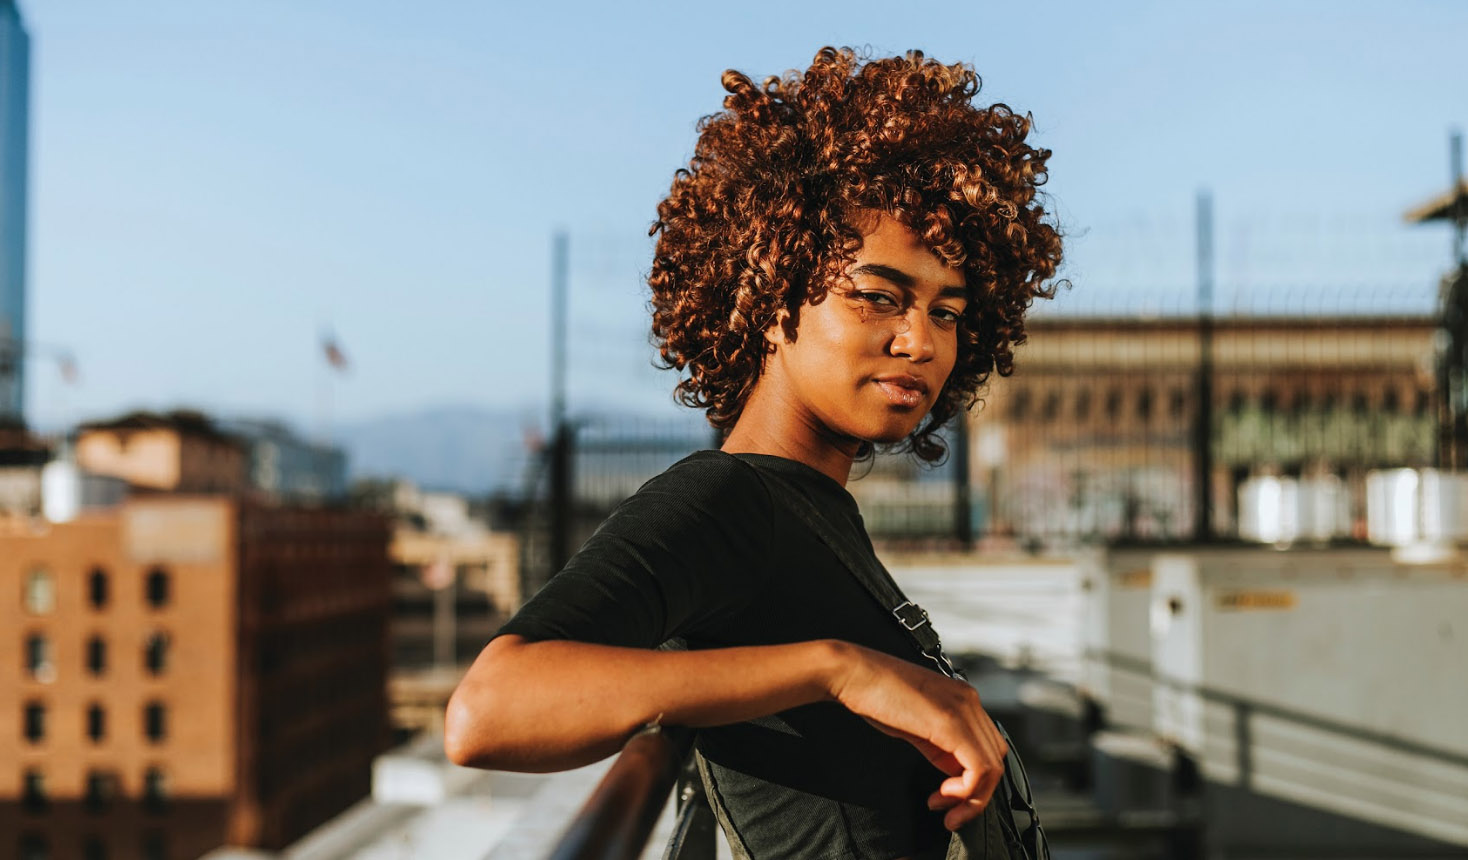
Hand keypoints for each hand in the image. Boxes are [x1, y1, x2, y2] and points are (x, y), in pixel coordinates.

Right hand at [828, 642, 1008, 830]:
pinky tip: (943, 794)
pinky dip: (966, 790)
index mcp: (963, 699)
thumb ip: (941, 747)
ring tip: (945, 807)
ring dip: (972, 797)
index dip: (974, 781)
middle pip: (995, 758)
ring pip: (992, 766)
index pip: (987, 748)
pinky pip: (978, 767)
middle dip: (976, 793)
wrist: (853, 673)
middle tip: (949, 810)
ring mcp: (964, 710)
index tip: (948, 798)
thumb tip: (955, 772)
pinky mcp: (952, 723)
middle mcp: (970, 701)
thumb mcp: (916, 726)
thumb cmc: (875, 694)